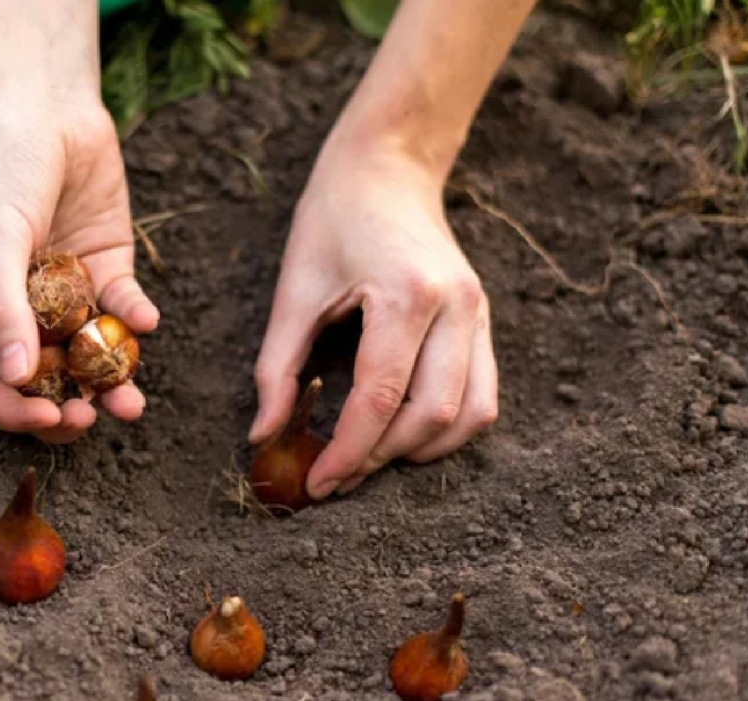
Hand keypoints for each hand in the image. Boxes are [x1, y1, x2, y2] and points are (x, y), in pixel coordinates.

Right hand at [0, 101, 158, 445]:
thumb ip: (3, 307)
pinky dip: (135, 321)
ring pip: (87, 357)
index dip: (11, 409)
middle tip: (91, 419)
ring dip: (110, 385)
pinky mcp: (107, 273)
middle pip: (39, 382)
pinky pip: (122, 312)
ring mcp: (65, 297)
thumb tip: (16, 378)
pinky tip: (146, 319)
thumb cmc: (3, 168)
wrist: (51, 110)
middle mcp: (19, 312)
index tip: (46, 416)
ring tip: (132, 404)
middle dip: (65, 408)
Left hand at [249, 143, 497, 499]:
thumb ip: (277, 368)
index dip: (347, 451)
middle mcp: (457, 307)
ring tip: (367, 459)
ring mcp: (479, 315)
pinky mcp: (485, 322)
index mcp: (407, 294)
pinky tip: (402, 435)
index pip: (381, 398)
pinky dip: (446, 430)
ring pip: (469, 416)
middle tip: (334, 477)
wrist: (387, 169)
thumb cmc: (332, 221)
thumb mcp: (293, 290)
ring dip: (419, 452)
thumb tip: (263, 437)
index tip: (316, 484)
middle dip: (379, 458)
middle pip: (431, 416)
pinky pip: (482, 398)